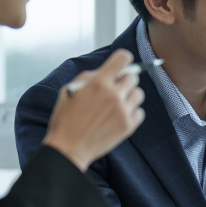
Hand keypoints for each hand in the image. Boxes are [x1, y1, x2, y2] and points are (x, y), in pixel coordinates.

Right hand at [45, 50, 145, 170]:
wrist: (69, 148)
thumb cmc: (66, 118)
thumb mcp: (70, 89)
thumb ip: (90, 76)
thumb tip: (108, 70)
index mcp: (98, 82)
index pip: (123, 58)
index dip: (122, 60)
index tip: (119, 66)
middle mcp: (114, 94)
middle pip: (133, 77)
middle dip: (123, 80)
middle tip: (113, 89)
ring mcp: (123, 111)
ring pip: (138, 94)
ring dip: (129, 96)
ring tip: (116, 104)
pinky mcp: (128, 126)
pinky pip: (139, 111)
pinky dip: (131, 112)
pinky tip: (118, 116)